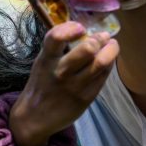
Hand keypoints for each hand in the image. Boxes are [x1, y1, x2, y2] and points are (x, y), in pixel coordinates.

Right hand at [9, 21, 118, 145]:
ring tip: (111, 45)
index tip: (80, 28)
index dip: (71, 28)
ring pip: (101, 62)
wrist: (34, 118)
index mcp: (46, 60)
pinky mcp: (86, 98)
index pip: (56, 37)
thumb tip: (85, 33)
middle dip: (99, 39)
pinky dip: (109, 65)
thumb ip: (59, 50)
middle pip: (88, 49)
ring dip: (111, 50)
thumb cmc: (40, 86)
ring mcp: (74, 86)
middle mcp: (60, 72)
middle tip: (103, 37)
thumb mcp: (42, 64)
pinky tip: (106, 62)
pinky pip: (103, 77)